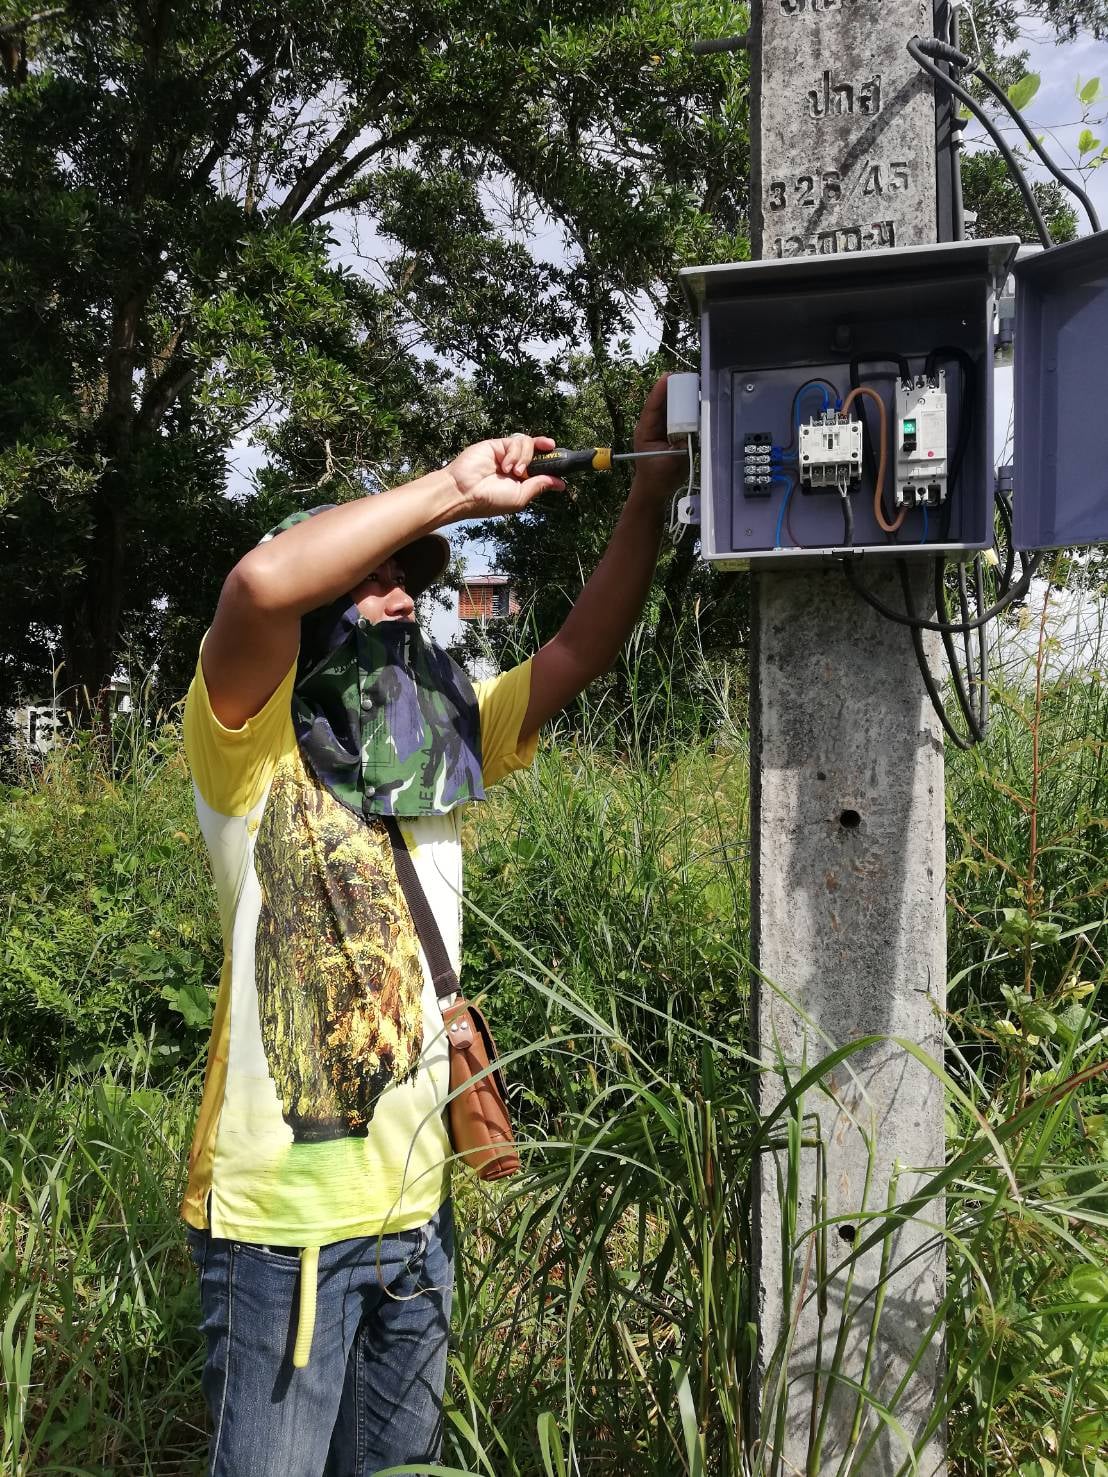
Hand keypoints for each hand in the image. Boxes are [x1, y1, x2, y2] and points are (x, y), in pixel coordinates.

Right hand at [447, 433, 564, 517]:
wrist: (465, 491)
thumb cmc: (489, 500)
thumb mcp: (520, 497)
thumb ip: (539, 486)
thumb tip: (560, 484)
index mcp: (522, 481)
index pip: (542, 467)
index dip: (553, 464)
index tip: (563, 463)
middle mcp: (516, 466)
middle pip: (538, 452)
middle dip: (546, 453)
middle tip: (551, 451)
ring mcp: (507, 454)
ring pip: (529, 444)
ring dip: (526, 457)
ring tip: (514, 471)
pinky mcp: (497, 444)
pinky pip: (516, 441)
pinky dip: (515, 452)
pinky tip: (505, 465)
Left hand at [630, 374, 689, 501]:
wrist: (655, 489)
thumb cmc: (658, 478)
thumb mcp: (671, 462)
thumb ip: (682, 446)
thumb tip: (694, 429)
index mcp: (646, 430)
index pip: (652, 406)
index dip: (660, 390)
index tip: (669, 376)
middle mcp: (652, 425)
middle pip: (662, 401)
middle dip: (673, 389)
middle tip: (688, 378)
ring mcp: (661, 428)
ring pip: (670, 407)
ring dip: (682, 397)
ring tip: (695, 386)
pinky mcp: (670, 431)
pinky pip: (678, 416)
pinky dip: (687, 410)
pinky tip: (697, 402)